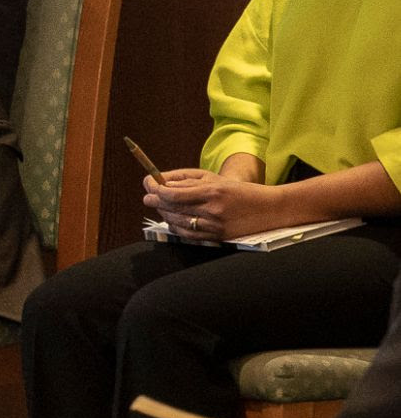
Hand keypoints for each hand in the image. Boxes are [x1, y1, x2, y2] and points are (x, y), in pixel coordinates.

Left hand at [145, 170, 286, 241]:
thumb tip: (160, 184)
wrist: (269, 209)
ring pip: (177, 222)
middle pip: (172, 208)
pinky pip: (188, 235)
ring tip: (160, 206)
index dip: (156, 189)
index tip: (149, 185)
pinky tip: (173, 219)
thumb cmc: (239, 191)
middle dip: (155, 201)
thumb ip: (186, 181)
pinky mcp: (218, 238)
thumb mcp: (213, 179)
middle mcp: (212, 210)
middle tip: (148, 197)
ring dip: (164, 213)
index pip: (172, 194)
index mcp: (212, 191)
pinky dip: (176, 226)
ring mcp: (215, 226)